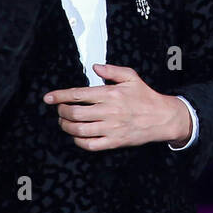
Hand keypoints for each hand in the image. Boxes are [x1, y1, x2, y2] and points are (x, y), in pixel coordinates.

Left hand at [43, 63, 187, 149]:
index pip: (78, 94)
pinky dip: (78, 141)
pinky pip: (90, 144)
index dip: (59, 96)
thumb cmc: (147, 98)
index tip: (48, 98)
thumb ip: (112, 70)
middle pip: (74, 113)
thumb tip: (95, 67)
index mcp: (111, 94)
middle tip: (60, 110)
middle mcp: (109, 111)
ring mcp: (111, 128)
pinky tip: (78, 136)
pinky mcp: (115, 141)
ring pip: (79, 130)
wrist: (163, 118)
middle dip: (62, 111)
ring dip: (66, 126)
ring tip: (65, 122)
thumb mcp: (132, 78)